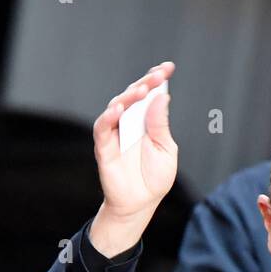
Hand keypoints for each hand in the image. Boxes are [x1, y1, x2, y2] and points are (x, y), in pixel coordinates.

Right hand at [89, 60, 177, 252]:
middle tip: (157, 75)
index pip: (150, 94)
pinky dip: (109, 117)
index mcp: (147, 120)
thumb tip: (161, 98)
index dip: (157, 79)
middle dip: (146, 83)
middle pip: (134, 96)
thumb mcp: (166, 150)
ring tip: (141, 90)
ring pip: (117, 106)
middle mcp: (129, 122)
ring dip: (128, 97)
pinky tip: (118, 110)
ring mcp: (115, 132)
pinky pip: (102, 128)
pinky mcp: (103, 146)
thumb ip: (161, 125)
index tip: (168, 67)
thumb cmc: (154, 178)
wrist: (140, 204)